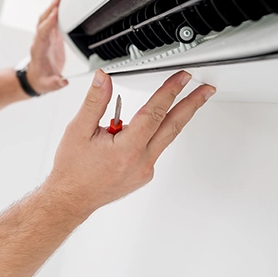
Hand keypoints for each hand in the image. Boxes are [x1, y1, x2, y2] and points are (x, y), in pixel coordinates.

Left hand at [27, 0, 67, 93]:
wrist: (36, 78)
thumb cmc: (41, 80)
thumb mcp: (48, 85)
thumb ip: (55, 83)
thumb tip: (64, 81)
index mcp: (39, 50)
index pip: (42, 33)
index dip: (49, 23)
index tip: (55, 14)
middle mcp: (40, 41)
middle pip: (43, 22)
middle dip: (50, 10)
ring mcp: (45, 37)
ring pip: (46, 19)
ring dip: (52, 8)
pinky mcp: (50, 37)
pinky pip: (52, 22)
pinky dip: (56, 12)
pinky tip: (62, 4)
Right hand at [46, 69, 214, 217]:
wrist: (71, 198)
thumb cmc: (73, 169)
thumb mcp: (78, 130)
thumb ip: (95, 102)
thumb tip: (103, 79)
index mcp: (127, 149)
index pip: (154, 113)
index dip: (170, 92)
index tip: (182, 78)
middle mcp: (141, 162)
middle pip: (172, 127)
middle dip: (191, 105)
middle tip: (206, 90)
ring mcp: (145, 170)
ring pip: (165, 138)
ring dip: (177, 118)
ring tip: (188, 101)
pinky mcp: (143, 174)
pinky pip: (155, 149)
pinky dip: (154, 134)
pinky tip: (143, 128)